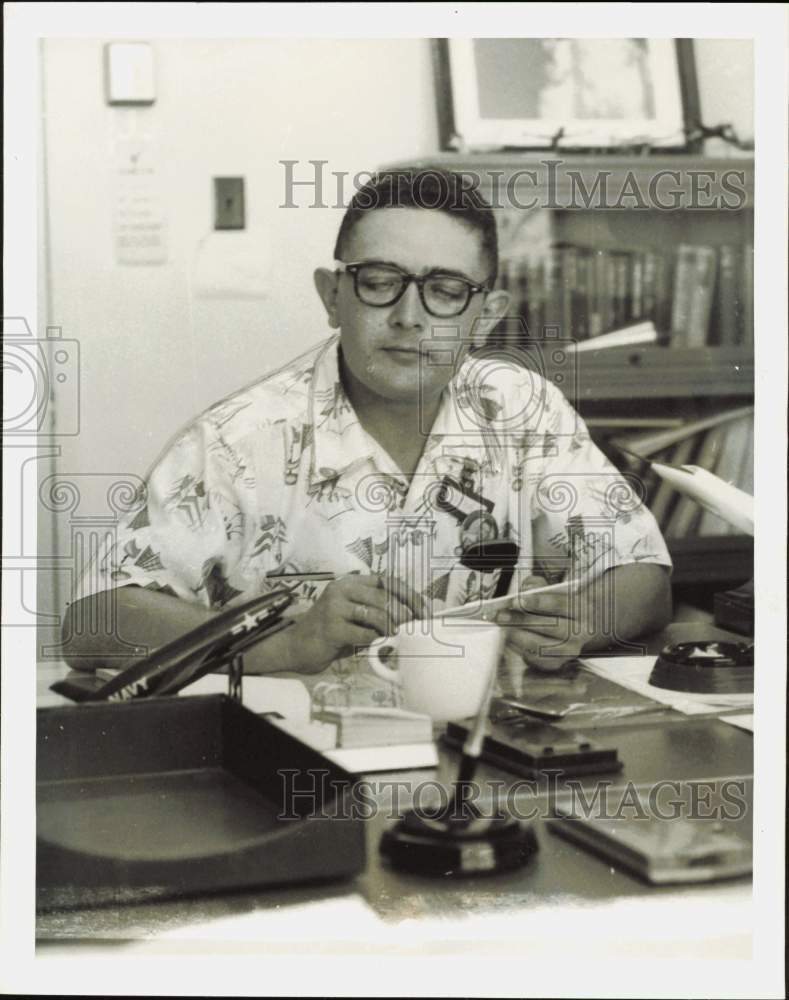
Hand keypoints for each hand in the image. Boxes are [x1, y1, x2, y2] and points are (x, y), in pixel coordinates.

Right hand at [285, 573, 423, 673]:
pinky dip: (375, 640)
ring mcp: (334, 607)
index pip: (387, 581)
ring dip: (391, 626)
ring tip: (397, 635)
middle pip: (383, 596)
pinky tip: (377, 645)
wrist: (297, 646)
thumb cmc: (331, 632)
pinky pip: (363, 633)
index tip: (423, 611)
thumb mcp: (354, 616)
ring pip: (374, 614)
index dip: (409, 594)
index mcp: (350, 583)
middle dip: (404, 612)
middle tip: (416, 627)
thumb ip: (376, 612)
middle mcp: (341, 590)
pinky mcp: (331, 628)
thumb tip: (412, 618)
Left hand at [496, 576, 583, 673]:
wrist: (570, 626)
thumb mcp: (549, 589)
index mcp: (580, 608)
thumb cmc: (555, 605)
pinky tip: (511, 640)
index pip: (560, 604)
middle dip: (523, 621)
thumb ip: (536, 585)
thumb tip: (525, 590)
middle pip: (551, 627)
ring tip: (504, 628)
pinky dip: (521, 649)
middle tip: (502, 616)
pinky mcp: (558, 663)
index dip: (537, 602)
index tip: (516, 601)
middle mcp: (579, 631)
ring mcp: (570, 650)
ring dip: (518, 637)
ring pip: (542, 646)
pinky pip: (537, 660)